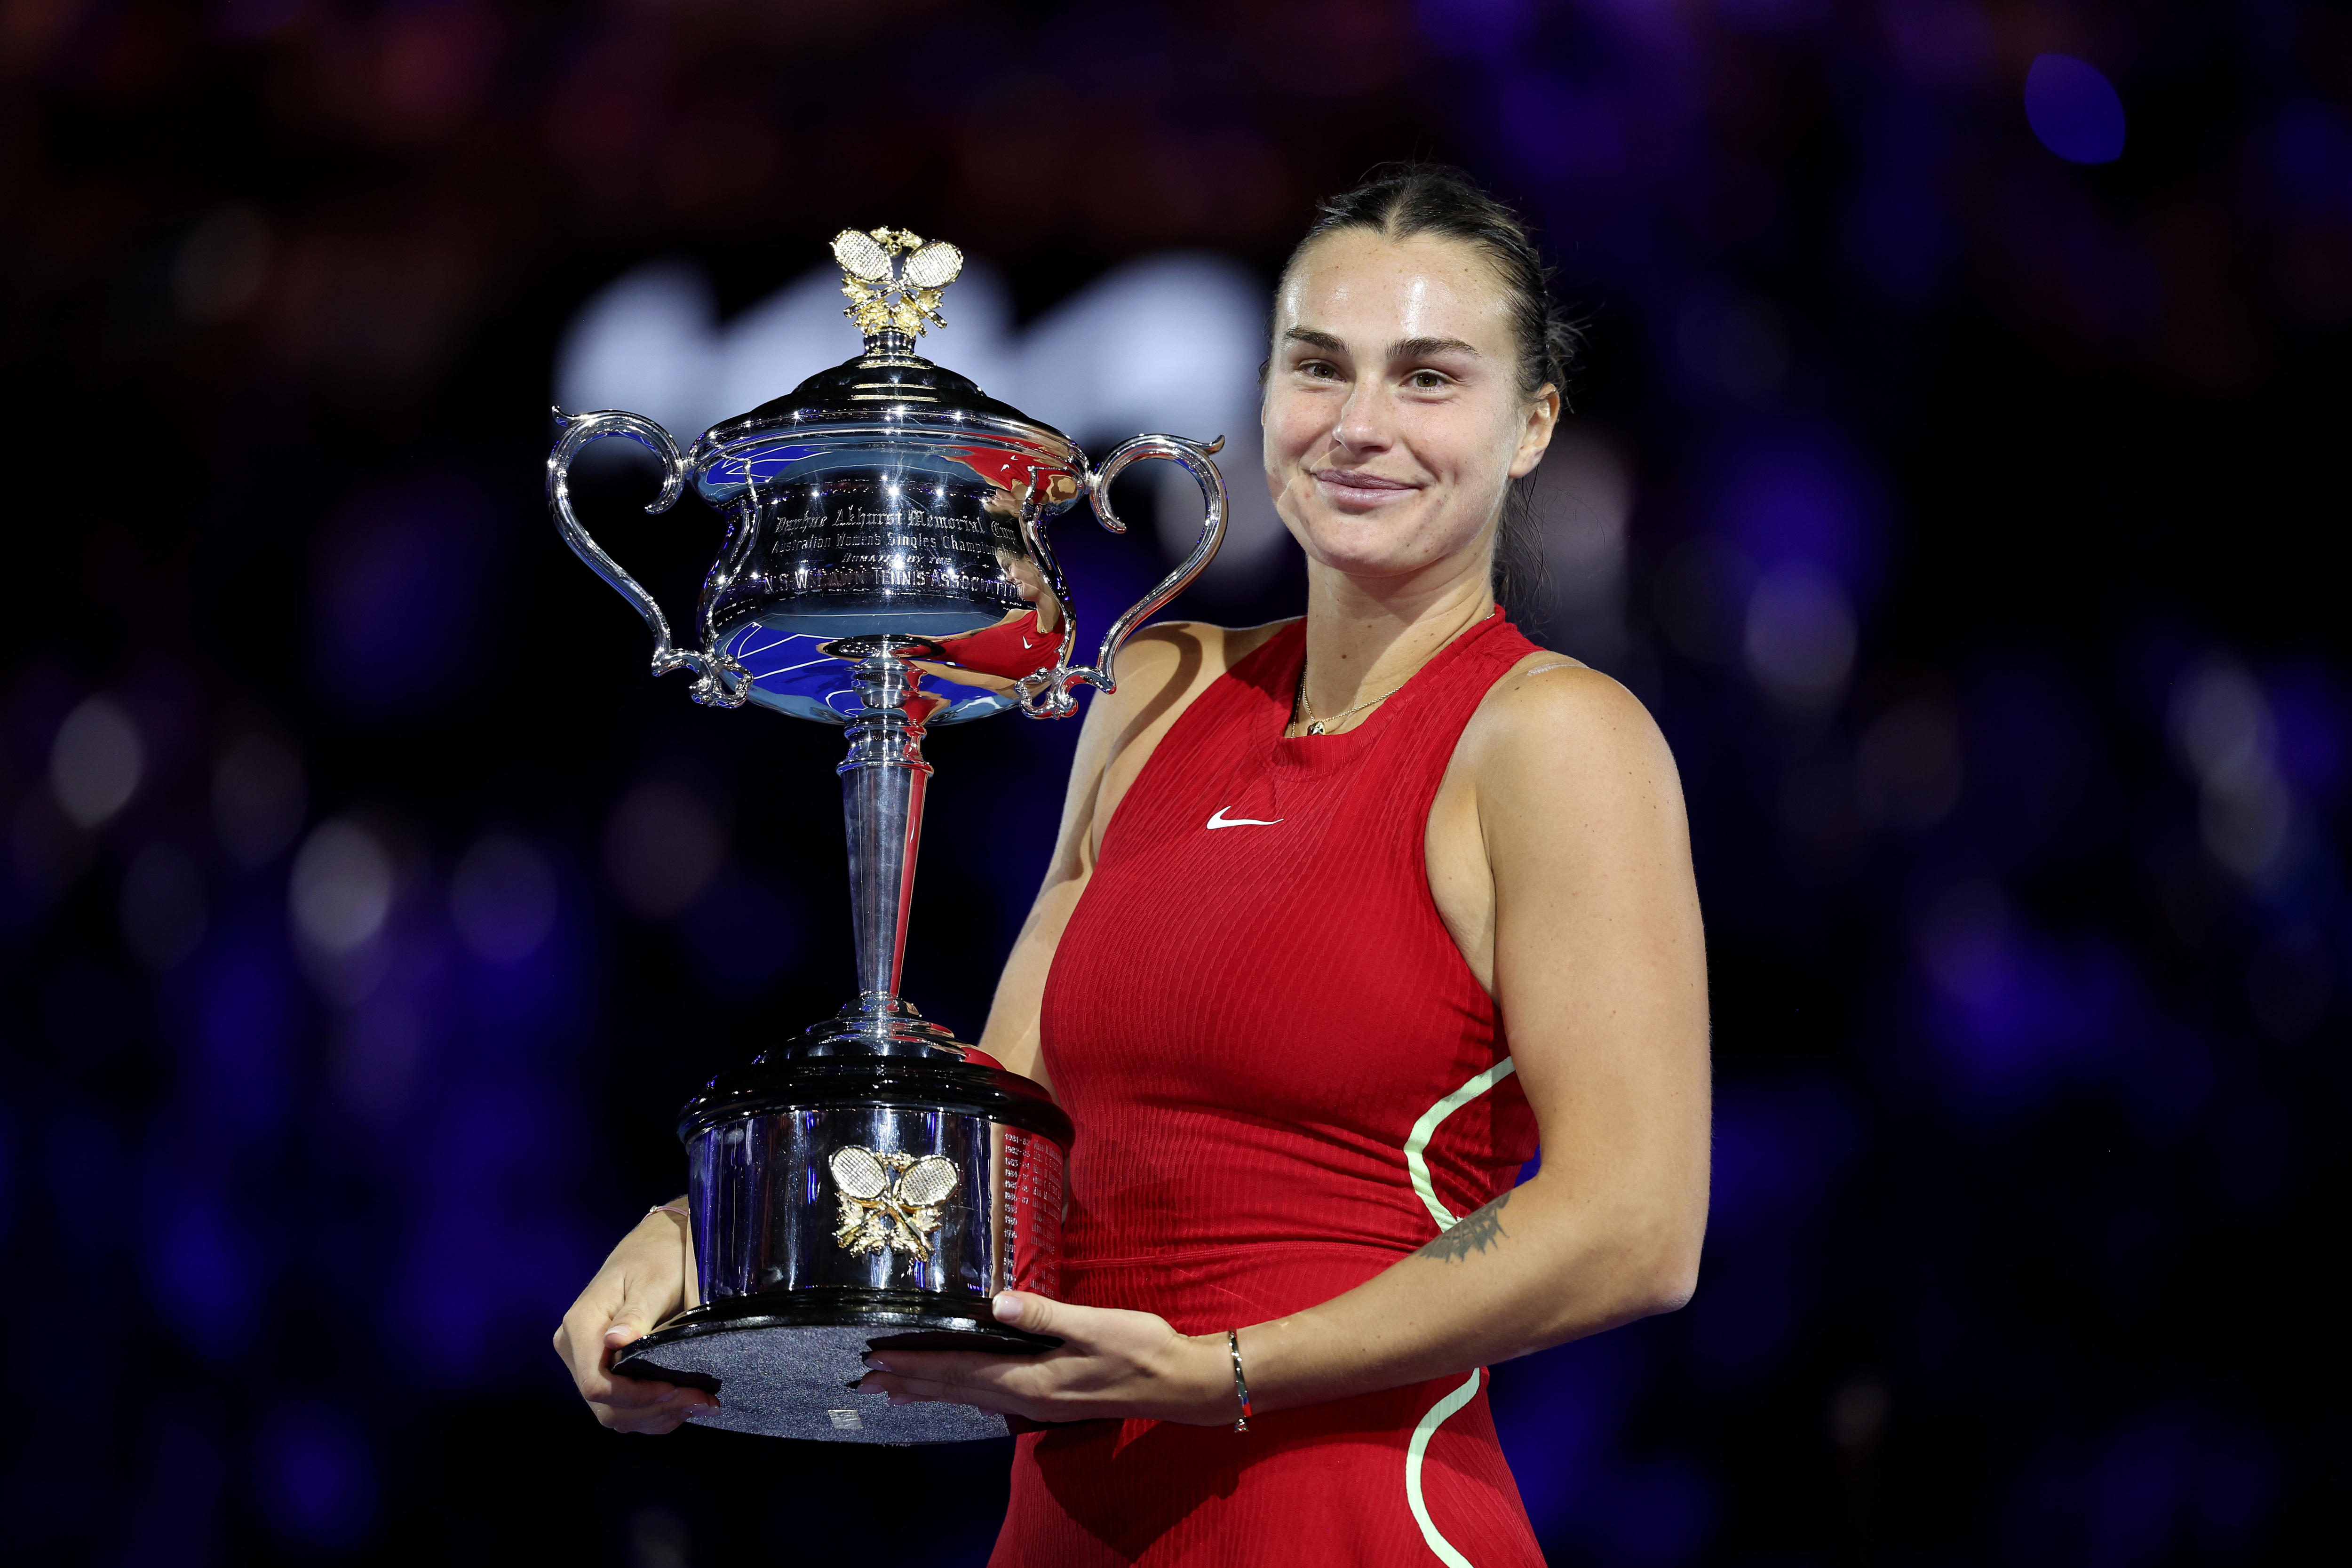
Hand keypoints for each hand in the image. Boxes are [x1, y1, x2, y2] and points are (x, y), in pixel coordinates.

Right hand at [551, 1205, 717, 1432]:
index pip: (595, 1383)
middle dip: (654, 1410)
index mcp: (580, 1326)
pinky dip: (654, 1413)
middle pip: (605, 1405)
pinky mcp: (603, 1370)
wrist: (656, 1245)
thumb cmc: (657, 1257)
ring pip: (615, 1413)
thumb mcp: (652, 1280)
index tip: (675, 1389)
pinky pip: (623, 1407)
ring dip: (658, 1416)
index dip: (635, 1397)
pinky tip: (685, 1404)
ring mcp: (586, 1363)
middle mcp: (575, 1349)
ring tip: (700, 1404)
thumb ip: (636, 1313)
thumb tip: (616, 1342)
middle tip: (702, 1402)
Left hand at [858, 1292, 1232, 1425]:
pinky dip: (962, 1392)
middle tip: (865, 1381)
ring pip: (970, 1396)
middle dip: (909, 1383)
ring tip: (895, 1389)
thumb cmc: (1141, 1349)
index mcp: (1031, 1380)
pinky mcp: (1051, 1399)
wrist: (1180, 1383)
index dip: (915, 1365)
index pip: (959, 1371)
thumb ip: (1044, 1315)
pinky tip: (958, 1391)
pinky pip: (990, 1397)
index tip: (877, 1359)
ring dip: (930, 1390)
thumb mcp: (1094, 1325)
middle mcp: (1026, 1399)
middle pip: (956, 1390)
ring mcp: (1039, 1403)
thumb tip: (996, 1303)